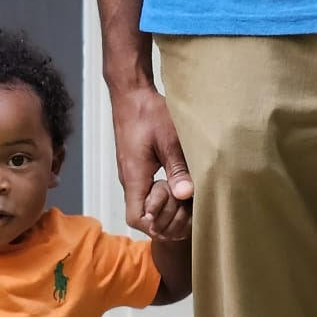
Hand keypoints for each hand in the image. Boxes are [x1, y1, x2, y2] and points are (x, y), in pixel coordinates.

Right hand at [110, 80, 192, 234]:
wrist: (132, 95)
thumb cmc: (148, 112)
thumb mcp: (168, 139)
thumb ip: (177, 168)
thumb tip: (186, 195)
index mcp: (135, 177)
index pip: (137, 219)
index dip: (159, 221)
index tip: (175, 202)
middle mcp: (131, 182)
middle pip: (145, 221)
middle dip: (169, 218)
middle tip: (186, 198)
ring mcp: (134, 178)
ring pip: (149, 210)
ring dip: (169, 209)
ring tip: (185, 191)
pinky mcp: (139, 171)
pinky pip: (150, 196)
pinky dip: (167, 198)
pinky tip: (180, 183)